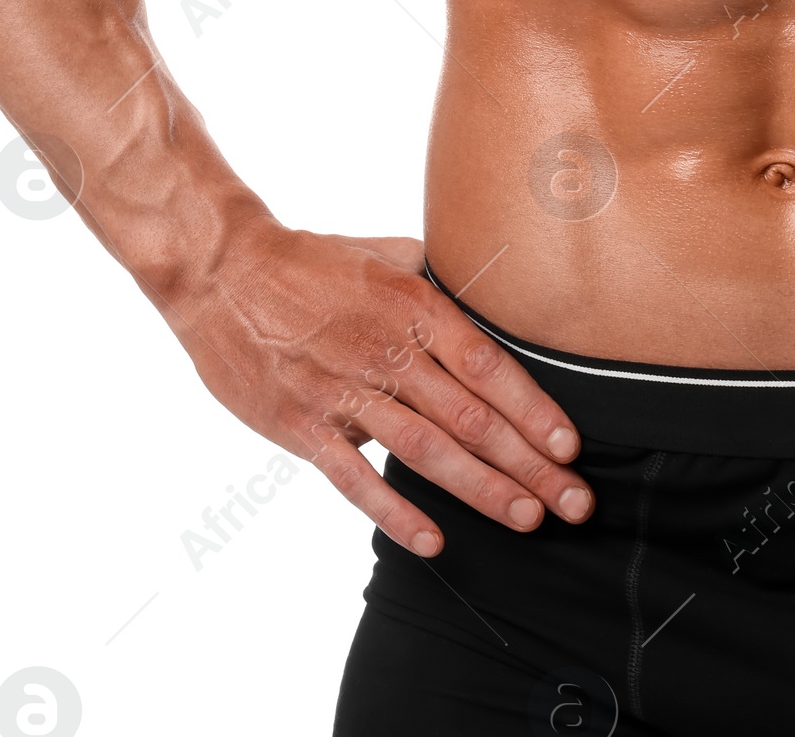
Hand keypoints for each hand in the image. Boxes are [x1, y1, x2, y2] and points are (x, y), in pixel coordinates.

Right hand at [162, 219, 592, 556]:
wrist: (220, 270)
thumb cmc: (304, 261)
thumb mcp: (378, 252)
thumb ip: (429, 274)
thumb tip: (477, 287)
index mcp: (409, 306)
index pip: (487, 366)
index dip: (533, 410)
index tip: (570, 448)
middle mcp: (385, 350)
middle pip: (471, 417)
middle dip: (530, 465)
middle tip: (574, 503)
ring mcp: (343, 391)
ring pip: (426, 451)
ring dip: (482, 489)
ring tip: (526, 518)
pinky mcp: (302, 424)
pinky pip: (355, 478)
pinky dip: (395, 513)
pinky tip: (433, 542)